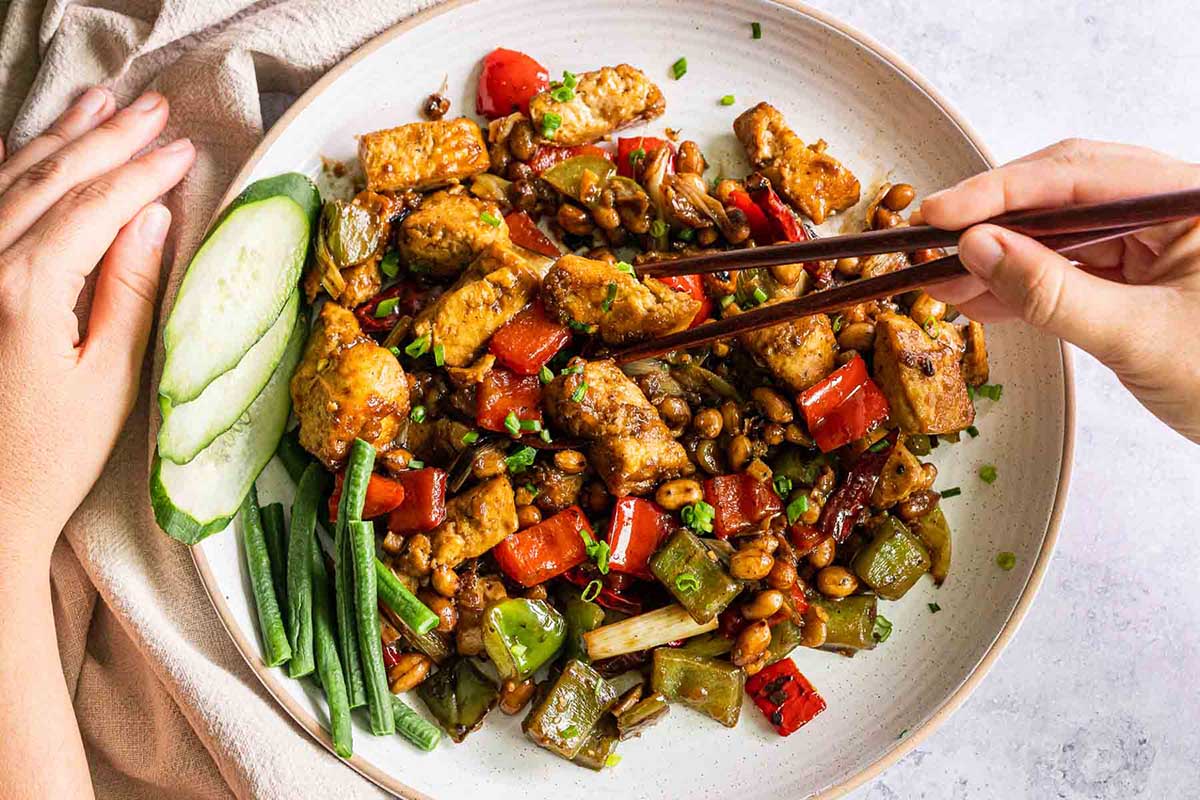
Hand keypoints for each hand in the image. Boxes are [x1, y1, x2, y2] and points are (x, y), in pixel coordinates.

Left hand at [0, 87, 194, 572]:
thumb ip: (128, 289)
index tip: (184, 146)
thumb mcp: (109, 377)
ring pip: (9, 178)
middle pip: (51, 177)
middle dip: (107, 136)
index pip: (95, 206)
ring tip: (100, 103)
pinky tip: (32, 145)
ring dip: (59, 136)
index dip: (143, 170)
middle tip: (154, 107)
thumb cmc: (52, 452)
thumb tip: (152, 216)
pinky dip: (10, 164)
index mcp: (25, 291)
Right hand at [921, 139, 1199, 442]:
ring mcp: (1152, 245)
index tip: (941, 215)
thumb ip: (1054, 292)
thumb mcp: (1138, 337)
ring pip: (1057, 235)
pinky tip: (972, 298)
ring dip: (997, 258)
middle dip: (992, 219)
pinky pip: (1066, 272)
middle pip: (1062, 193)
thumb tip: (979, 249)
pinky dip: (1019, 288)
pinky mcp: (1136, 280)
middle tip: (931, 238)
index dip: (999, 192)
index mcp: (1190, 201)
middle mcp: (1168, 211)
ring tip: (937, 276)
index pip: (1079, 175)